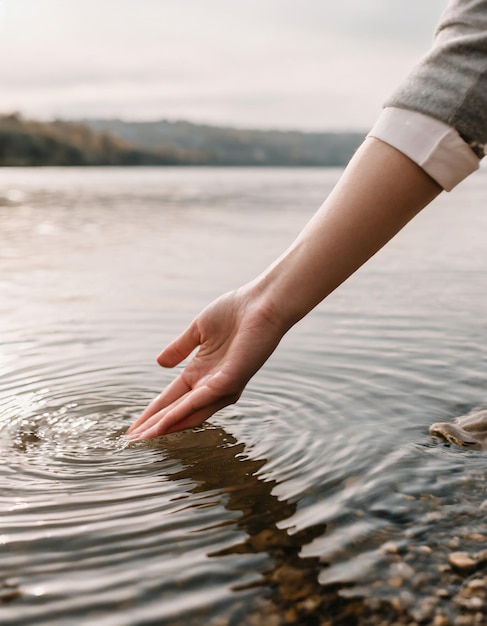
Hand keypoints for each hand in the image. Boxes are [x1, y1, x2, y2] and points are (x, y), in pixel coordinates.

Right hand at [126, 286, 284, 439]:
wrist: (261, 303)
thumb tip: (159, 363)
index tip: (134, 427)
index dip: (152, 413)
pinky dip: (179, 414)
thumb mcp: (199, 330)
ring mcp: (221, 387)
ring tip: (142, 439)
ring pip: (186, 413)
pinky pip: (199, 402)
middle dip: (154, 427)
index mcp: (202, 372)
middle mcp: (211, 385)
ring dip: (163, 427)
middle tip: (132, 442)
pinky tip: (161, 424)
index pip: (172, 398)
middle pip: (177, 412)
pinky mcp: (229, 383)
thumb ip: (180, 348)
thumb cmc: (236, 311)